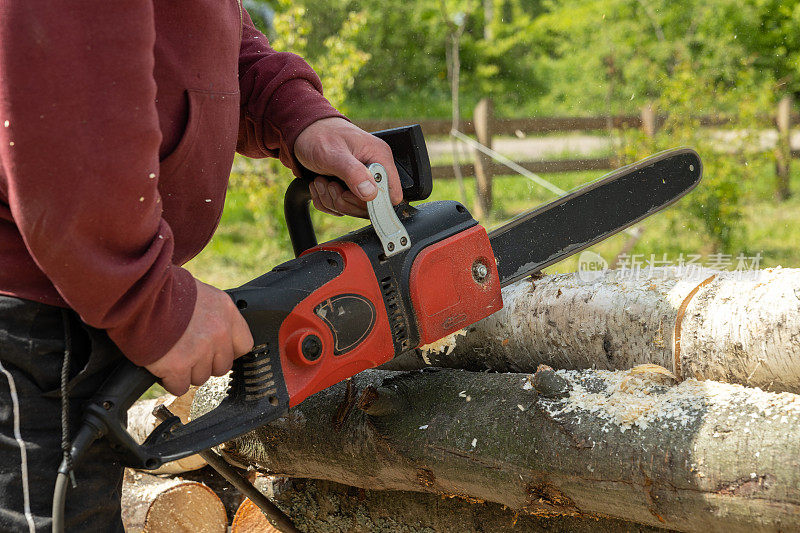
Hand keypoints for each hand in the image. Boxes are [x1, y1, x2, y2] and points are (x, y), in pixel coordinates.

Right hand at [146, 279, 253, 394]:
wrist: (138, 293)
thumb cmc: (163, 289)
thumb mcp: (199, 293)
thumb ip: (211, 314)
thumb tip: (211, 330)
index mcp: (226, 311)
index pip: (244, 344)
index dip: (227, 351)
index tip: (214, 351)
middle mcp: (218, 332)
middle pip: (221, 366)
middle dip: (204, 363)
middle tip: (186, 352)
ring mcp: (200, 351)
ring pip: (200, 378)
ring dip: (185, 371)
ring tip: (170, 354)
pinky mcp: (178, 365)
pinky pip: (180, 386)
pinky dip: (169, 380)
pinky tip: (162, 365)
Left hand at [294, 117, 402, 217]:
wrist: (302, 134)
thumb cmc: (318, 136)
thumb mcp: (334, 154)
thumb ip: (354, 173)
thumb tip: (371, 193)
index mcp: (380, 158)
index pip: (391, 194)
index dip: (371, 201)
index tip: (348, 192)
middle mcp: (374, 171)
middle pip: (370, 207)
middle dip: (345, 201)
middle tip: (331, 184)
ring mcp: (362, 181)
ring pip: (353, 209)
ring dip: (331, 200)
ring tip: (322, 180)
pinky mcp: (349, 188)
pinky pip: (341, 208)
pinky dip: (326, 201)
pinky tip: (320, 184)